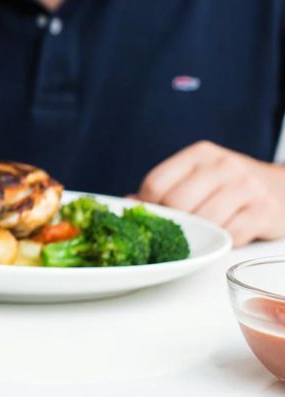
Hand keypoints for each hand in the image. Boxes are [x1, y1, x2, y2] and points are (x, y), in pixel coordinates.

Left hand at [135, 140, 284, 245]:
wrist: (283, 187)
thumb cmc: (231, 185)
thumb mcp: (200, 175)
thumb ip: (167, 187)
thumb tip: (128, 204)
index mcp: (200, 154)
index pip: (156, 183)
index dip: (148, 206)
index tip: (154, 217)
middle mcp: (223, 165)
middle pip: (177, 203)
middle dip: (174, 222)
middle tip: (181, 229)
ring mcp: (246, 187)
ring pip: (204, 221)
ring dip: (200, 234)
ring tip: (205, 233)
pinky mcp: (264, 211)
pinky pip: (231, 235)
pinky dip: (223, 242)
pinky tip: (226, 234)